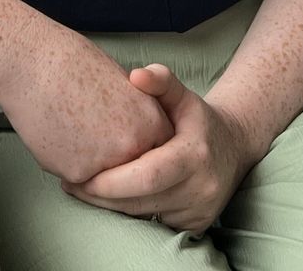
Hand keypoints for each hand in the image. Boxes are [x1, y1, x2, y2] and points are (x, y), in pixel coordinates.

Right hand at [0, 25, 175, 185]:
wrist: (34, 64)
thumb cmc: (73, 63)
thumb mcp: (122, 84)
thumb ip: (135, 115)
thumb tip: (135, 133)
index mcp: (151, 123)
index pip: (157, 152)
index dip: (140, 146)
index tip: (124, 138)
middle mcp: (133, 148)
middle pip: (132, 169)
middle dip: (117, 160)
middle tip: (95, 138)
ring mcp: (106, 165)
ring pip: (103, 178)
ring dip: (92, 163)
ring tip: (72, 130)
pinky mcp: (76, 174)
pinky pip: (76, 176)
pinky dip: (66, 160)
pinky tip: (55, 133)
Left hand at [56, 63, 255, 235]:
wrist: (234, 147)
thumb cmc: (198, 119)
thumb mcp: (183, 95)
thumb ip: (161, 81)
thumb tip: (135, 75)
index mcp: (194, 154)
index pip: (147, 176)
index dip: (110, 181)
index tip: (79, 174)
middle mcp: (200, 188)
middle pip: (139, 202)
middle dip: (100, 197)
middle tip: (69, 183)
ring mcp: (199, 211)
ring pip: (142, 217)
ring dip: (109, 207)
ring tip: (80, 189)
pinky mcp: (196, 226)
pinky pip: (152, 225)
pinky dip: (128, 213)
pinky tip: (109, 199)